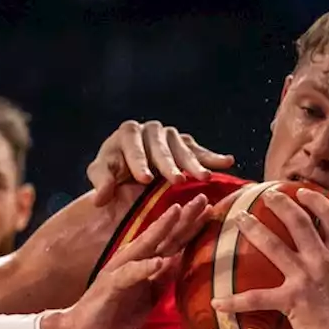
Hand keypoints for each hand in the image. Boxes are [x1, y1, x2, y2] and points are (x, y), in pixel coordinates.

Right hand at [43, 195, 209, 328]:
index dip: (191, 226)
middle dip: (183, 217)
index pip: (172, 241)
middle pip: (163, 236)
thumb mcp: (148, 295)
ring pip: (145, 245)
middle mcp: (133, 260)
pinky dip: (145, 268)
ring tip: (177, 212)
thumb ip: (164, 278)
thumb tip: (183, 262)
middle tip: (203, 198)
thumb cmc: (116, 311)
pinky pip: (130, 275)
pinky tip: (159, 261)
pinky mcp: (111, 285)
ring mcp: (121, 270)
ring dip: (162, 228)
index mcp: (144, 262)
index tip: (212, 210)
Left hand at [88, 120, 233, 204]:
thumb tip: (100, 198)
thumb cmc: (114, 170)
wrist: (128, 165)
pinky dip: (213, 157)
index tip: (145, 179)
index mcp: (128, 133)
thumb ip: (101, 183)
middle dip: (169, 165)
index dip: (139, 162)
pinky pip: (199, 150)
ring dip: (194, 164)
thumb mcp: (102, 174)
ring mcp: (170, 135)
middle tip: (177, 180)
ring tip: (204, 178)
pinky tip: (228, 162)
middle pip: (161, 147)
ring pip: (182, 149)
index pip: (133, 147)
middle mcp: (151, 129)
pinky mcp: (185, 143)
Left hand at [211, 188, 328, 328]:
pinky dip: (235, 301)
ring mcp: (306, 278)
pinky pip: (256, 299)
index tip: (304, 193)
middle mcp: (324, 260)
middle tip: (266, 195)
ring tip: (239, 219)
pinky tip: (217, 301)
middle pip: (300, 223)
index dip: (317, 202)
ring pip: (274, 247)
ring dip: (254, 231)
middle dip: (282, 204)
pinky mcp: (290, 300)